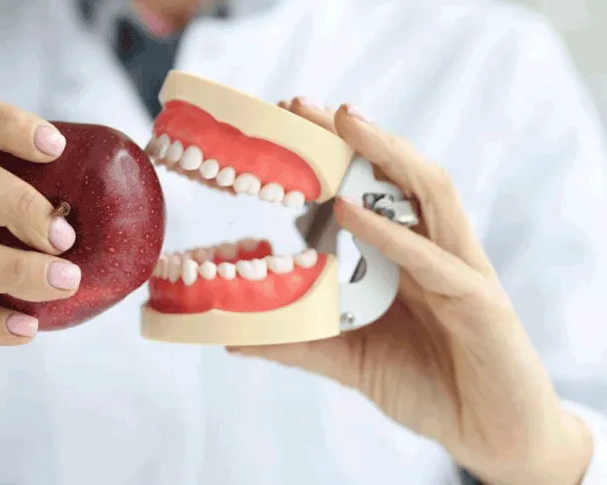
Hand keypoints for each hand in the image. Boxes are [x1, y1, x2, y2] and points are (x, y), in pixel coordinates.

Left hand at [228, 99, 593, 484]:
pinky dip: (391, 233)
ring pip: (429, 193)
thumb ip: (299, 342)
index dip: (329, 155)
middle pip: (396, 174)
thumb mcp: (349, 359)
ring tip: (342, 124)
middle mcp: (433, 249)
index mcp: (405, 255)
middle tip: (299, 104)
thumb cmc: (428, 386)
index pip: (370, 188)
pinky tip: (351, 213)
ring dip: (386, 154)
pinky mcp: (479, 302)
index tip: (281, 127)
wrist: (494, 436)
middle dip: (352, 135)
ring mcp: (459, 269)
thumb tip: (233, 335)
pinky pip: (433, 259)